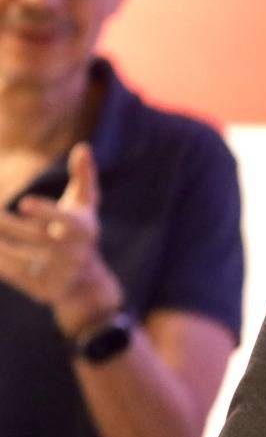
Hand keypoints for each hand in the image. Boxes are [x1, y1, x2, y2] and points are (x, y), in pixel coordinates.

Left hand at [0, 143, 122, 336]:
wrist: (84, 280)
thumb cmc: (80, 230)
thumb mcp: (86, 205)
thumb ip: (84, 176)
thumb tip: (83, 147)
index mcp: (84, 230)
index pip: (65, 220)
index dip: (44, 211)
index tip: (22, 203)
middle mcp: (74, 254)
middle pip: (34, 237)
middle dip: (5, 225)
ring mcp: (57, 274)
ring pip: (17, 258)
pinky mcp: (41, 289)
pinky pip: (10, 274)